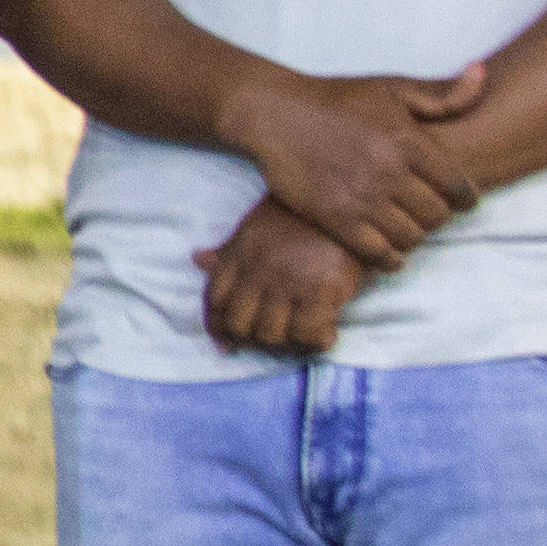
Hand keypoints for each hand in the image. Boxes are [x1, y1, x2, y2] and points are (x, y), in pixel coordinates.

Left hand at [197, 195, 365, 356]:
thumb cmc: (303, 215)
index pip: (214, 301)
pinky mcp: (321, 290)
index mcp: (239, 253)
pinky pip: (307, 334)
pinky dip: (315, 342)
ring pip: (270, 335)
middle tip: (275, 343)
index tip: (227, 343)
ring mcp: (287, 280)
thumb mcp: (257, 226)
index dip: (217, 327)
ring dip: (286, 347)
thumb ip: (230, 250)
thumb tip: (197, 260)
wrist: (349, 199)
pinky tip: (328, 332)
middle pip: (239, 324)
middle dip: (253, 341)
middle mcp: (257, 269)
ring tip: (303, 339)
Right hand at [227, 62, 489, 270]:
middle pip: (437, 216)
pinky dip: (389, 258)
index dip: (464, 198)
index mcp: (408, 140)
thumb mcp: (390, 87)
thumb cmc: (335, 99)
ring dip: (412, 236)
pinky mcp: (334, 217)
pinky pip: (377, 253)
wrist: (272, 112)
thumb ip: (441, 92)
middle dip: (437, 216)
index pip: (459, 187)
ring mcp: (360, 196)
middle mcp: (388, 171)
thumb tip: (481, 73)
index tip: (456, 199)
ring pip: (410, 237)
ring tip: (405, 228)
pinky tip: (388, 252)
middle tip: (425, 212)